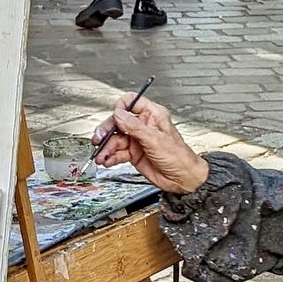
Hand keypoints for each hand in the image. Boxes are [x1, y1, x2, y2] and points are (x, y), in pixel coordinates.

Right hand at [91, 94, 209, 193]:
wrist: (183, 179)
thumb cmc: (179, 157)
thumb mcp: (156, 140)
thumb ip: (135, 127)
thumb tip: (119, 114)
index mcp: (153, 116)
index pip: (131, 102)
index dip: (120, 108)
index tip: (114, 117)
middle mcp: (143, 126)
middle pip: (118, 122)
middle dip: (107, 130)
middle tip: (99, 139)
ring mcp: (138, 140)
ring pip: (115, 139)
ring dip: (106, 148)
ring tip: (101, 156)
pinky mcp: (134, 154)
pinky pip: (118, 153)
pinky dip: (110, 157)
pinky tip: (107, 161)